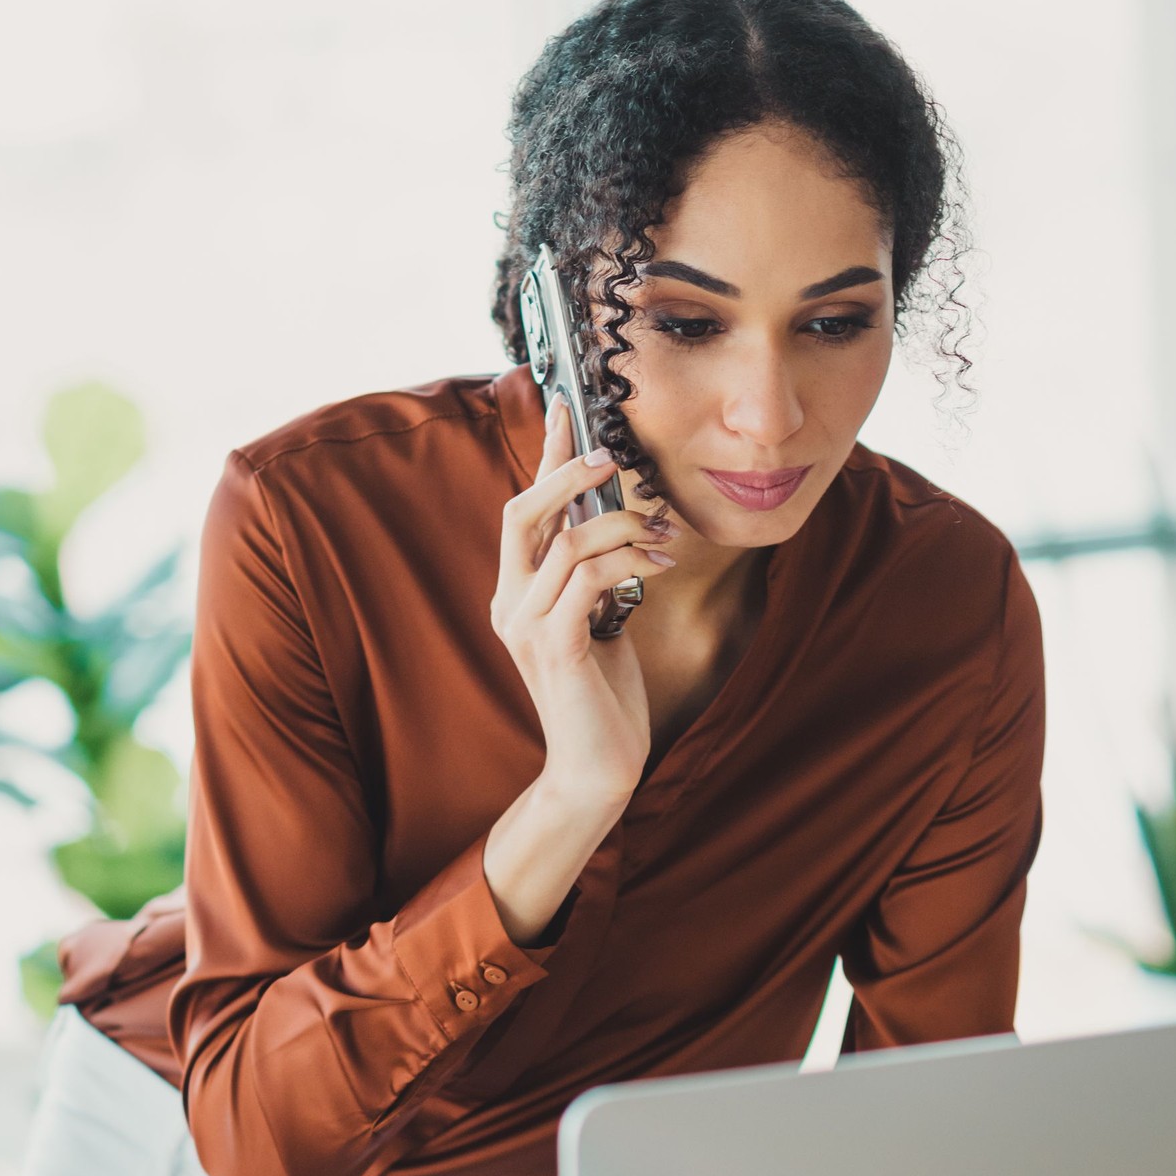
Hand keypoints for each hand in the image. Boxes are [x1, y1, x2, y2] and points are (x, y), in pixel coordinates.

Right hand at [483, 399, 674, 943]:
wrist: (599, 771)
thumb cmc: (605, 700)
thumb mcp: (602, 622)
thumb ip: (597, 575)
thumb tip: (624, 521)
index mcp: (517, 593)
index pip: (523, 509)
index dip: (543, 455)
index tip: (563, 404)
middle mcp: (510, 604)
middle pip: (521, 512)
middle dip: (568, 473)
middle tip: (614, 458)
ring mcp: (526, 627)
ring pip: (566, 541)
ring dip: (623, 527)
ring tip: (665, 539)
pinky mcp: (555, 650)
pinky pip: (587, 580)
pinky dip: (628, 561)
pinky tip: (662, 564)